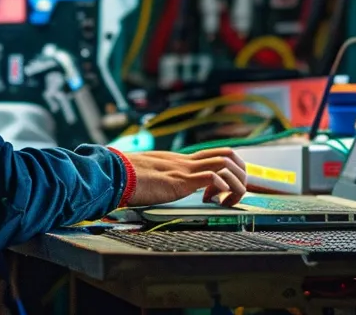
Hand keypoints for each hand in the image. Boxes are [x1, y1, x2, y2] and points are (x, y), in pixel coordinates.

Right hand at [122, 148, 248, 206]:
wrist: (115, 173)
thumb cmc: (128, 178)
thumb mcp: (152, 177)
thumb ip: (162, 179)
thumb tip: (160, 189)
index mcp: (181, 161)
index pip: (216, 154)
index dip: (230, 168)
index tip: (227, 188)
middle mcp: (186, 162)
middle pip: (228, 155)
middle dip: (241, 174)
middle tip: (234, 194)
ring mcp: (184, 170)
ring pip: (225, 164)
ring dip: (234, 183)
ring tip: (227, 201)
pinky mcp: (180, 181)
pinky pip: (211, 177)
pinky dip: (220, 188)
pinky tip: (211, 200)